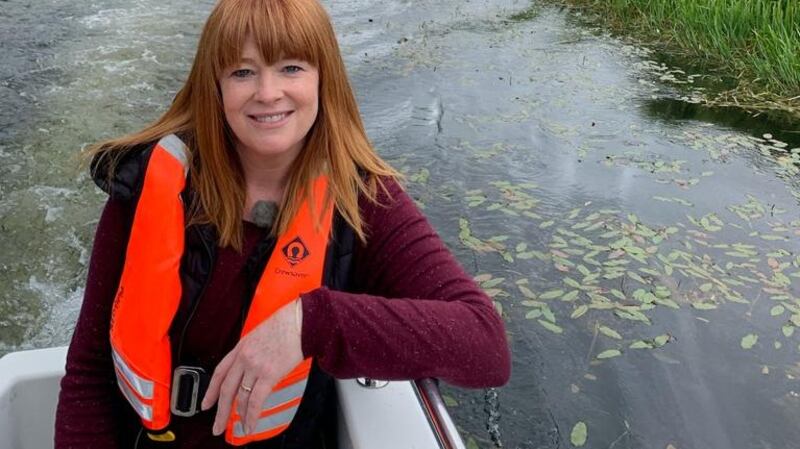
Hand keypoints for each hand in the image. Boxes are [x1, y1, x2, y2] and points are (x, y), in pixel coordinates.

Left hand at [201, 298, 303, 435]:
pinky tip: (250, 425)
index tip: (206, 403)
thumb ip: (254, 351)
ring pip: (240, 398)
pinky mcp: (268, 374)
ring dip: (239, 417)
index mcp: (241, 346)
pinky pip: (255, 401)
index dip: (211, 391)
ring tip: (240, 429)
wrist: (301, 320)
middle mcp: (244, 357)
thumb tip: (256, 368)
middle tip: (217, 426)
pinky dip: (251, 416)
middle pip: (226, 389)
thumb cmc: (288, 324)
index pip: (220, 372)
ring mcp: (255, 366)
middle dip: (220, 412)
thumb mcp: (262, 334)